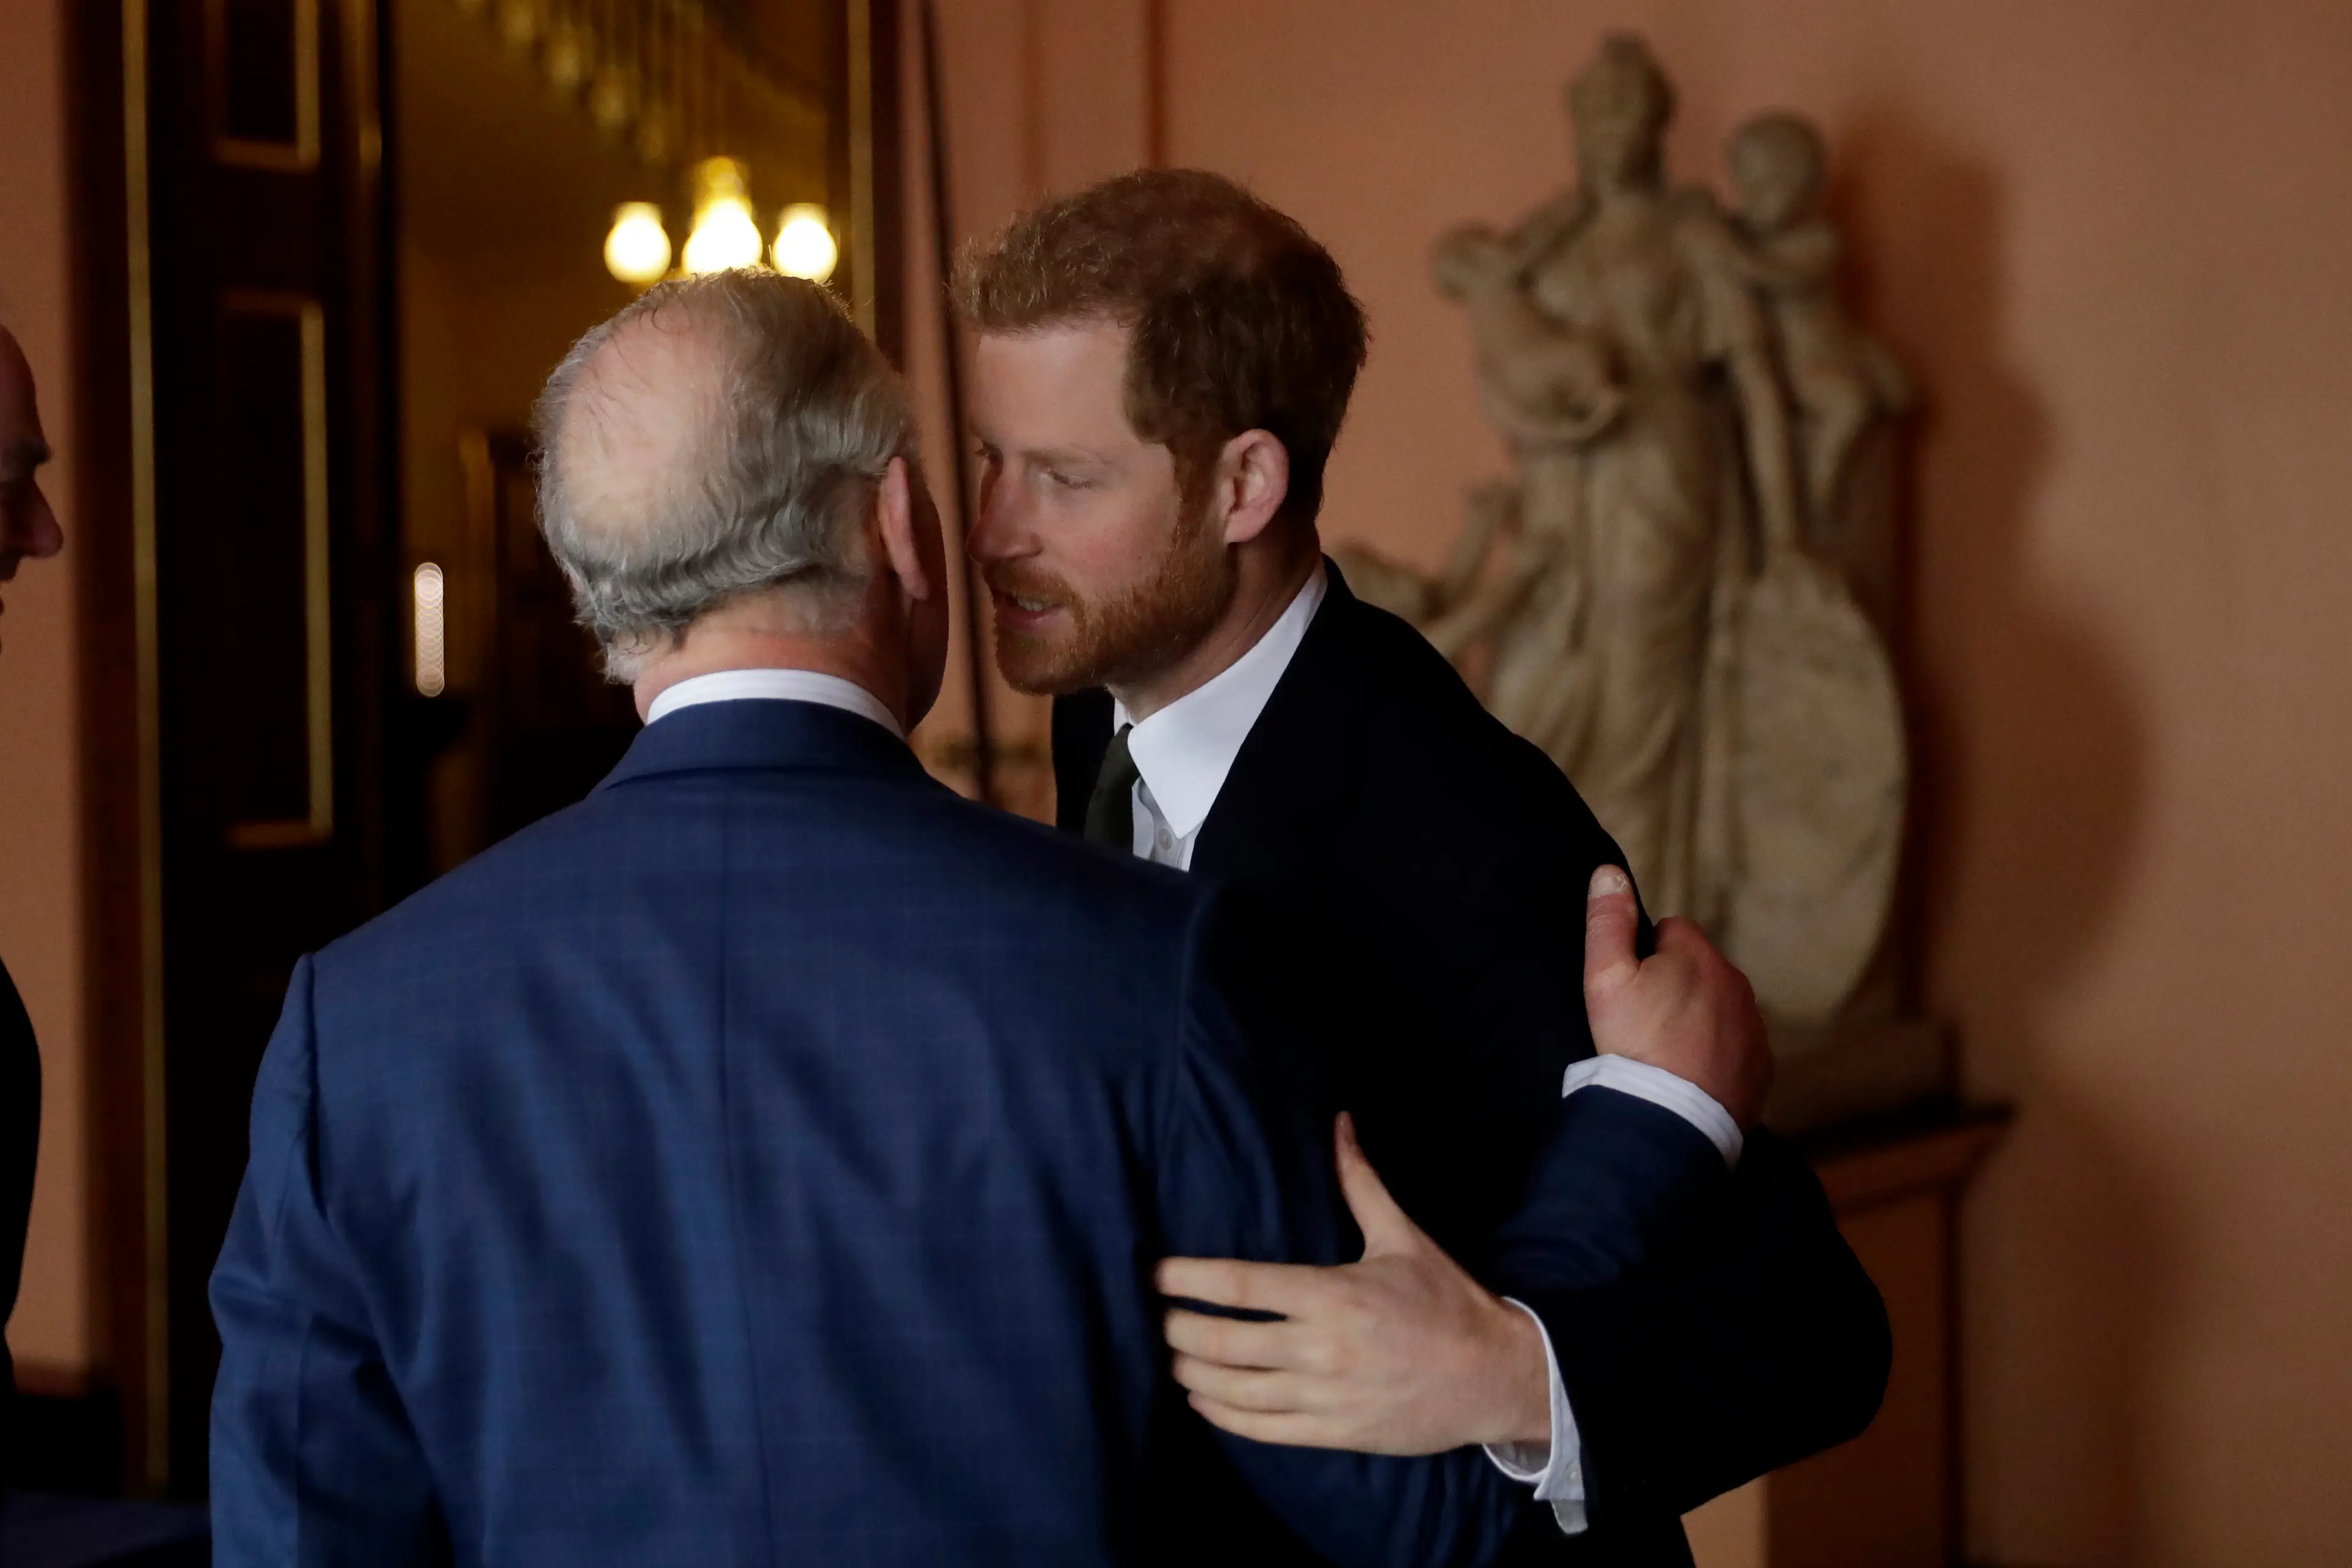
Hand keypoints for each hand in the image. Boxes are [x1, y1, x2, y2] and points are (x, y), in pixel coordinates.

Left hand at [1156, 1114, 1551, 1454]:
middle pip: (1224, 1342)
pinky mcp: (1334, 1433)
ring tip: (1170, 1354)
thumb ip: (1360, 1183)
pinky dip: (1222, 1415)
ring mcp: (1326, 1396)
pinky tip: (1202, 1398)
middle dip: (1177, 1329)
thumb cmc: (1447, 1302)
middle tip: (1155, 1317)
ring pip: (1234, 1390)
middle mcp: (1323, 1348)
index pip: (1242, 1286)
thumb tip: (1339, 1122)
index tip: (1155, 1273)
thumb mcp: (1402, 1238)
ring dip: (1192, 1372)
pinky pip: (1262, 1429)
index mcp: (1334, 1295)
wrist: (1495, 1376)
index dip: (1189, 1280)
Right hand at [1585, 865, 1772, 1127]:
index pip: (1673, 931)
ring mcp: (1754, 1028)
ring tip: (1666, 1053)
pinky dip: (1717, 1055)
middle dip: (1677, 986)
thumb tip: (1610, 871)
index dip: (1647, 955)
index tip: (1633, 987)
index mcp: (1699, 956)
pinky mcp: (1761, 1067)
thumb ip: (1607, 921)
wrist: (1671, 1121)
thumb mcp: (1605, 978)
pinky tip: (1689, 1076)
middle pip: (1701, 970)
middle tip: (1645, 1023)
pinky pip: (1737, 1047)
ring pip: (1721, 1008)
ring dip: (1699, 1020)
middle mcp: (1737, 985)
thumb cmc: (1634, 1045)